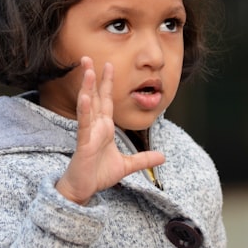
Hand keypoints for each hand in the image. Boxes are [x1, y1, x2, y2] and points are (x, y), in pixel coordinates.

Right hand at [55, 57, 165, 204]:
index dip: (107, 83)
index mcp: (105, 128)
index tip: (108, 65)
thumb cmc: (98, 175)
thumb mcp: (127, 166)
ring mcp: (89, 133)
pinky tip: (85, 97)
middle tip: (88, 57)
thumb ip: (144, 159)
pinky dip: (85, 110)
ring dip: (87, 88)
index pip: (106, 101)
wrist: (84, 190)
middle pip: (95, 97)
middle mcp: (96, 127)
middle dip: (92, 77)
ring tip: (87, 70)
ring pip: (88, 106)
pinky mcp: (83, 143)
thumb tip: (163, 157)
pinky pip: (85, 124)